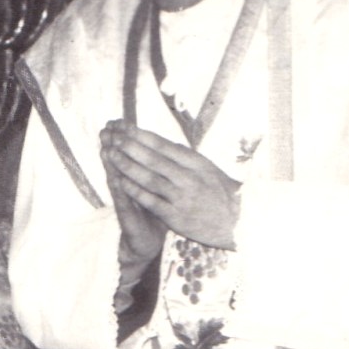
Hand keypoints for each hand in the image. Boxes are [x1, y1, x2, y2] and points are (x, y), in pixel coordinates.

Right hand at [100, 126, 166, 291]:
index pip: (129, 154)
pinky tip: (116, 180)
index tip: (118, 120)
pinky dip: (121, 191)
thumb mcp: (156, 189)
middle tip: (105, 128)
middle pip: (119, 162)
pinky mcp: (128, 218)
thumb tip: (163, 146)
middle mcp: (128, 187)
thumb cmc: (152, 213)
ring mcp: (126, 202)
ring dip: (111, 164)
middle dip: (113, 145)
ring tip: (105, 147)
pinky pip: (124, 202)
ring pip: (117, 179)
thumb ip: (155, 170)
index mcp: (137, 177)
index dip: (123, 138)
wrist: (147, 244)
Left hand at [101, 122, 239, 248]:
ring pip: (150, 178)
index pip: (164, 145)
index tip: (125, 126)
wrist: (237, 222)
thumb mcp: (207, 168)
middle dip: (130, 146)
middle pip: (154, 159)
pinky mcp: (176, 217)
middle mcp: (188, 178)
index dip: (142, 135)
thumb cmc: (220, 192)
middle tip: (112, 136)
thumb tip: (162, 142)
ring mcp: (181, 197)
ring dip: (128, 166)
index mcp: (196, 162)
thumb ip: (184, 156)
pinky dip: (135, 191)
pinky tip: (120, 182)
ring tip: (111, 155)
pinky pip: (151, 201)